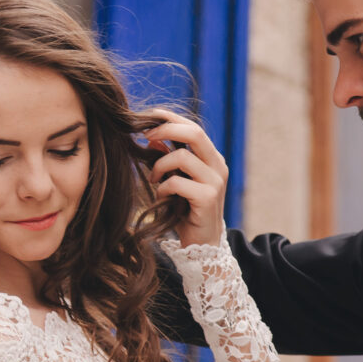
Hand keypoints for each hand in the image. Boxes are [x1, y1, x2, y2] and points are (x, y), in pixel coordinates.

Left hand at [143, 110, 228, 248]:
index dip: (171, 118)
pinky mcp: (208, 198)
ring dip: (160, 166)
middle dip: (165, 130)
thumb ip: (169, 161)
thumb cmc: (186, 212)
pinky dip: (163, 188)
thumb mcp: (176, 182)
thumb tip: (153, 141)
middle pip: (194, 132)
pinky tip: (161, 197)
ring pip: (183, 157)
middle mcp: (218, 166)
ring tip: (153, 179)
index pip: (194, 128)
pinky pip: (178, 182)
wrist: (201, 245)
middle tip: (145, 137)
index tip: (149, 116)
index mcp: (212, 159)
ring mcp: (216, 182)